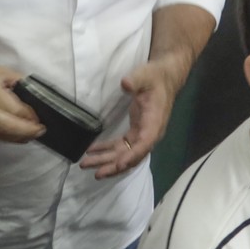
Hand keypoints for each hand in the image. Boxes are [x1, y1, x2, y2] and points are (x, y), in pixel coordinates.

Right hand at [0, 61, 44, 142]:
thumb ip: (17, 83)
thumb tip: (32, 102)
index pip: (18, 112)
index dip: (32, 119)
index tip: (40, 121)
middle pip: (12, 130)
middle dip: (28, 133)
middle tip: (39, 132)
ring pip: (0, 137)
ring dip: (13, 135)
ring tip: (23, 131)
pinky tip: (0, 128)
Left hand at [79, 60, 177, 178]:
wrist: (164, 79)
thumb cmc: (155, 78)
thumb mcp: (145, 75)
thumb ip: (136, 80)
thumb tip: (125, 84)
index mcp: (154, 122)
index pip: (145, 144)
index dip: (133, 156)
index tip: (119, 165)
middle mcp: (149, 134)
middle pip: (132, 156)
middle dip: (114, 165)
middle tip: (95, 173)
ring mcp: (142, 134)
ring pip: (124, 154)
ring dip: (106, 161)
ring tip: (86, 165)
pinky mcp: (135, 132)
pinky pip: (120, 146)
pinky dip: (106, 150)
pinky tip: (91, 151)